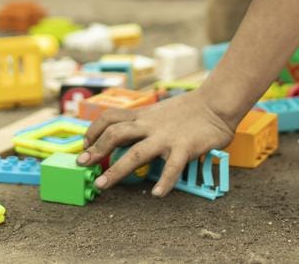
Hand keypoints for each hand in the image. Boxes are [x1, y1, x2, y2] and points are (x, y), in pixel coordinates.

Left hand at [77, 90, 235, 196]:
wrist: (216, 103)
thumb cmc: (189, 110)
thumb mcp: (159, 111)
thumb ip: (143, 122)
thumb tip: (125, 136)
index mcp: (144, 116)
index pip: (110, 117)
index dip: (93, 130)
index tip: (85, 145)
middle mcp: (150, 125)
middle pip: (116, 134)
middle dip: (96, 149)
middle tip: (82, 165)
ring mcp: (167, 137)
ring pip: (136, 153)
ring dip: (116, 170)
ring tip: (102, 185)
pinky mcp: (185, 148)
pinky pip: (172, 167)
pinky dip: (164, 182)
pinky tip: (157, 194)